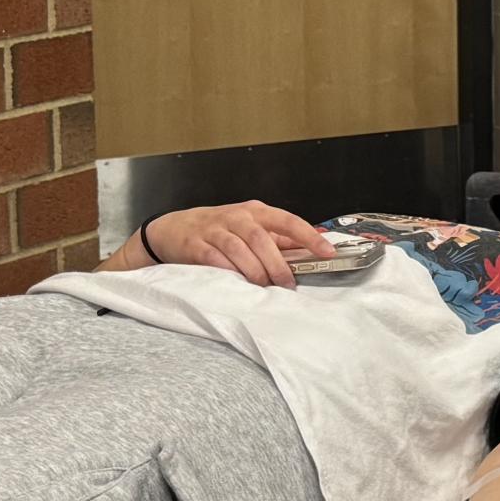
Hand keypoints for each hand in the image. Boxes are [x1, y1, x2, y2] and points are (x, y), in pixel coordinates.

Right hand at [145, 202, 339, 287]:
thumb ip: (277, 238)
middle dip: (278, 265)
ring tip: (264, 288)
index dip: (308, 236)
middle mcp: (236, 217)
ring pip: (240, 250)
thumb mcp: (248, 227)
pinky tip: (238, 283)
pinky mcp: (196, 246)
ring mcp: (215, 230)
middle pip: (263, 240)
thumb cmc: (217, 229)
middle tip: (287, 285)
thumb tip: (309, 248)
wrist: (172, 229)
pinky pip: (216, 260)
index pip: (287, 221)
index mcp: (255, 212)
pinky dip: (230, 272)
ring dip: (255, 272)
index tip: (327, 252)